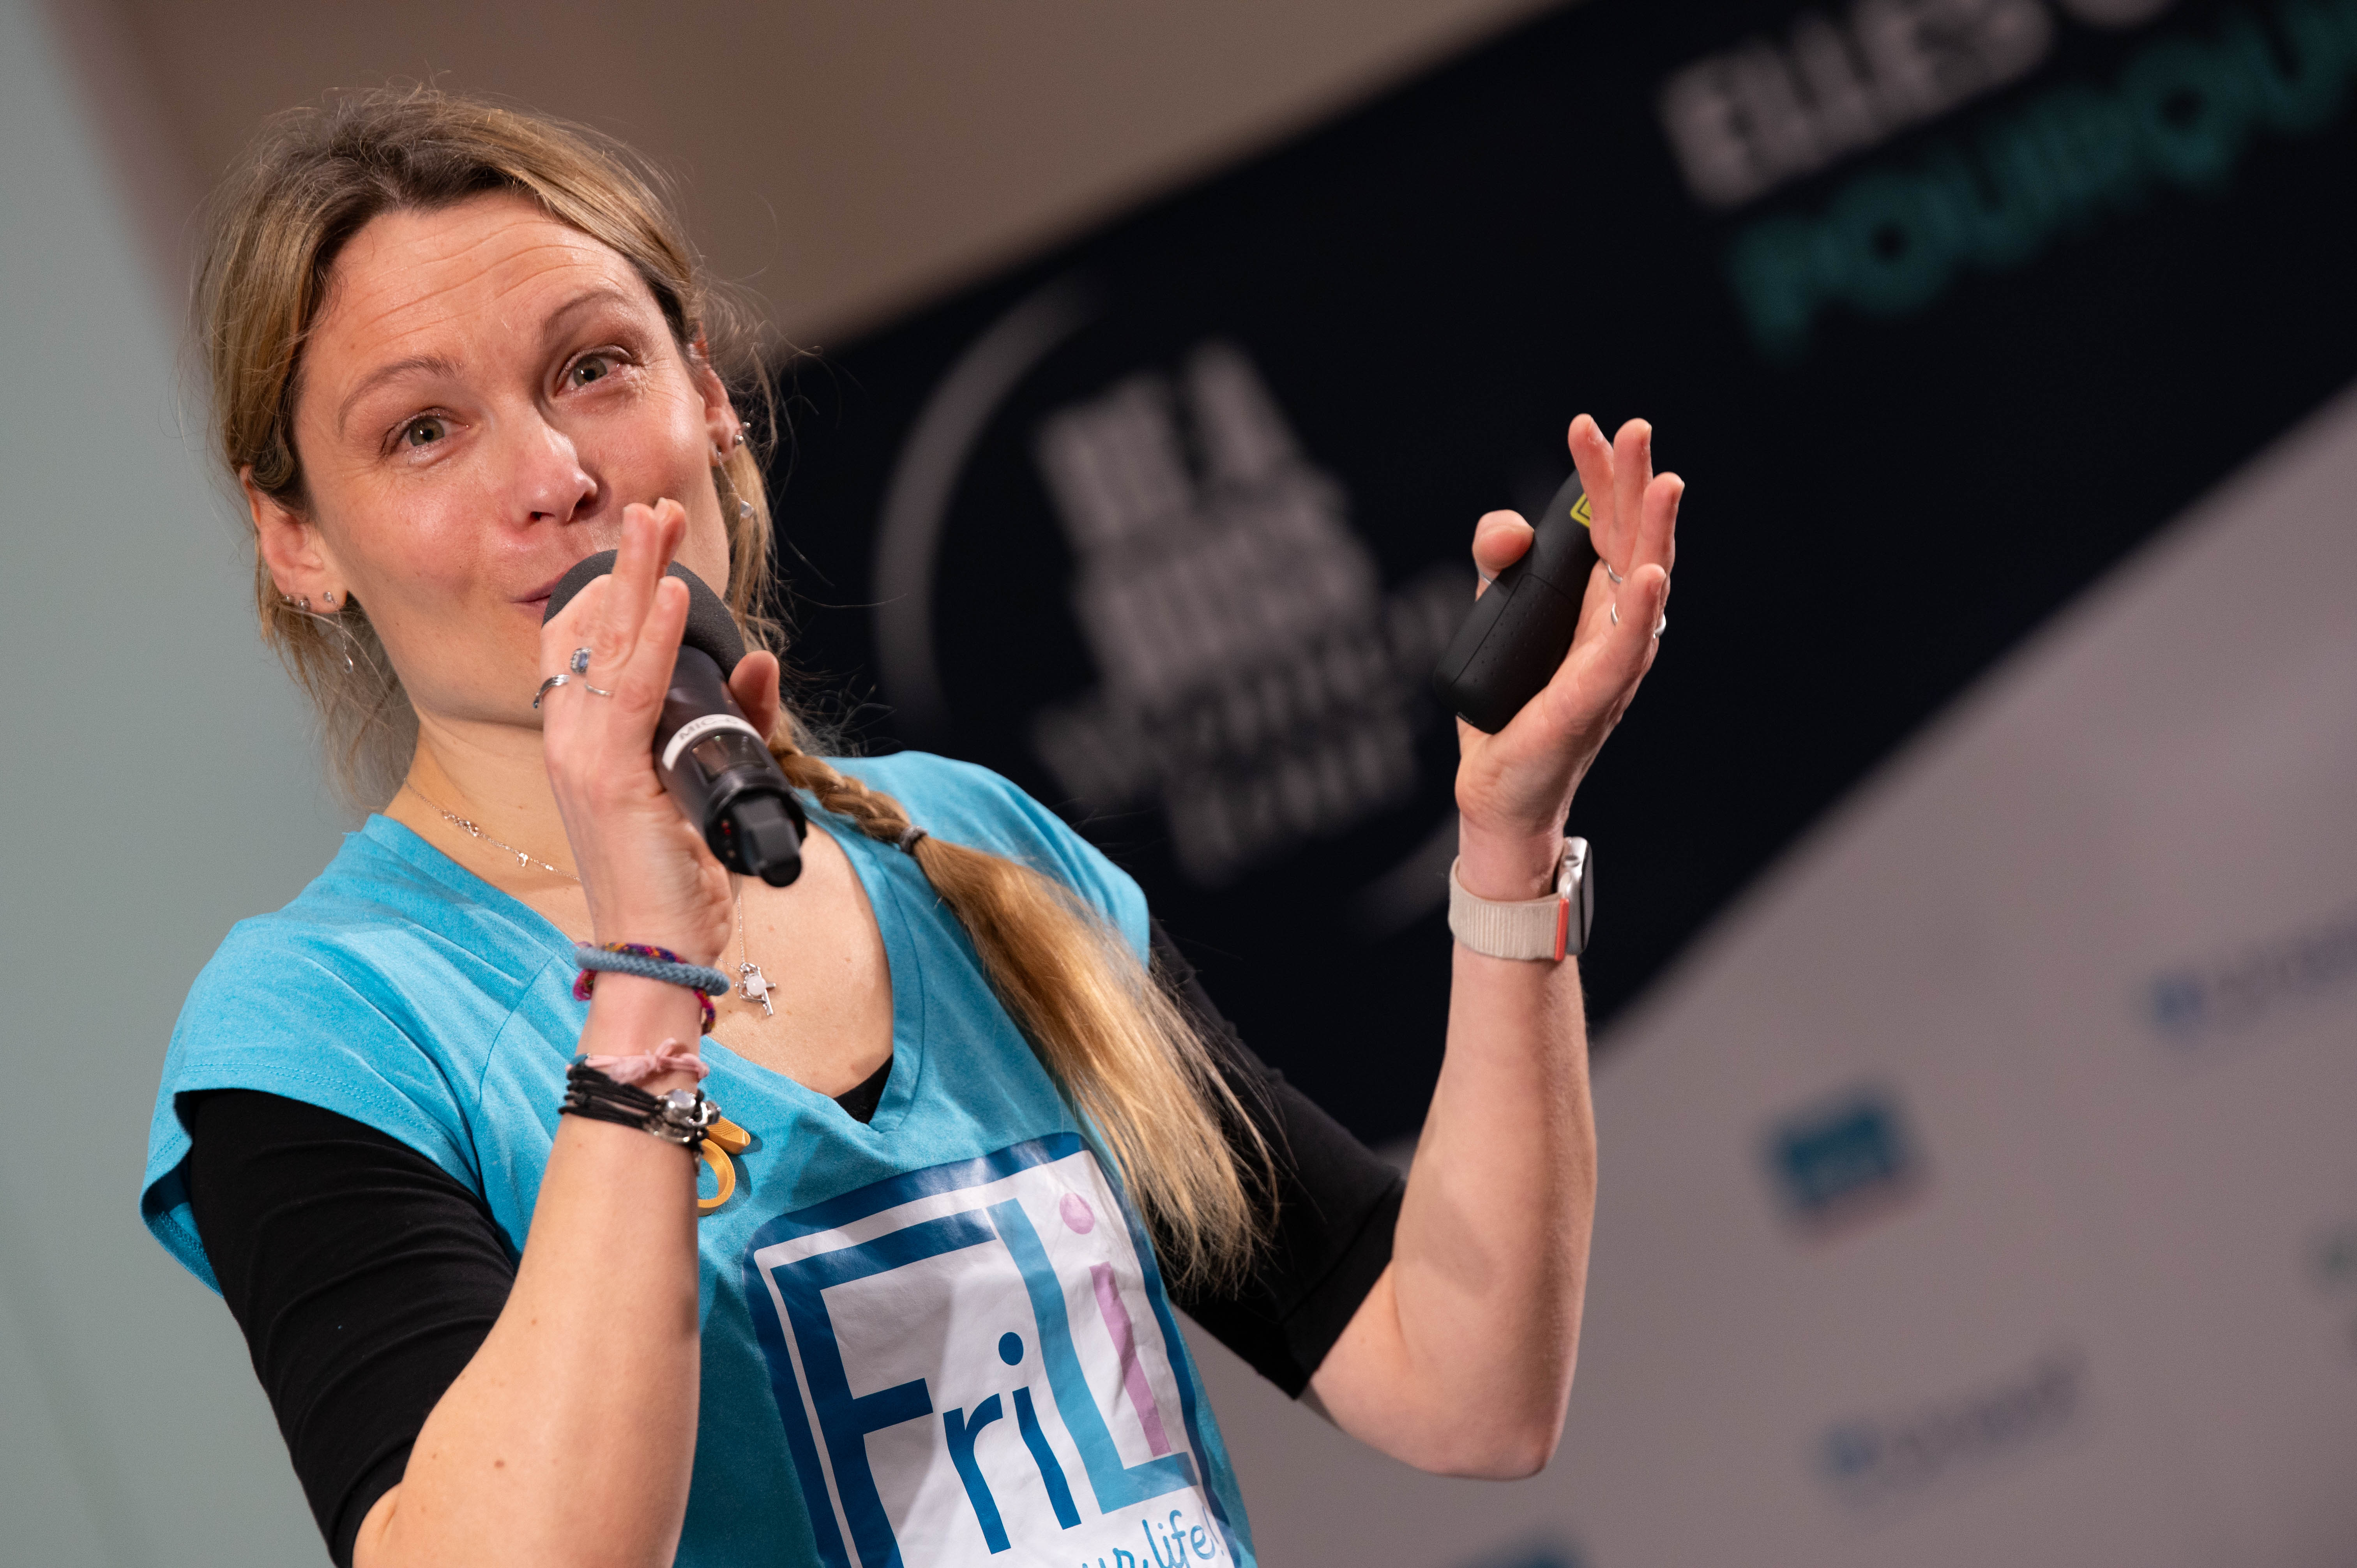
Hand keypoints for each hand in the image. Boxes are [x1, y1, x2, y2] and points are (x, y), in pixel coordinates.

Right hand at [538, 500, 735, 961]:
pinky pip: (631, 691)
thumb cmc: (677, 878)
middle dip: (625, 562)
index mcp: (583, 743)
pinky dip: (650, 638)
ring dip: (636, 575)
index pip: (580, 645)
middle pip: (589, 627)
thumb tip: (761, 662)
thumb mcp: (709, 787)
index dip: (608, 589)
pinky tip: (669, 596)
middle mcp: (568, 741)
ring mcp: (582, 756)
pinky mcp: (609, 777)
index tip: (645, 544)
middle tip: (654, 508)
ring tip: (656, 519)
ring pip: (607, 644)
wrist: (656, 952)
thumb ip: (737, 723)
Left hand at [1454, 415, 1680, 898]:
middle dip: (1635, 481)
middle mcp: (1615, 623)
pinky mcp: (1597, 693)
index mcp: (1595, 600)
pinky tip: (1652, 573)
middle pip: (1634, 540)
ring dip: (1655, 531)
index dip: (1598, 474)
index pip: (1604, 524)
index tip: (1586, 426)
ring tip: (1662, 480)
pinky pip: (1628, 645)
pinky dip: (1643, 607)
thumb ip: (1496, 560)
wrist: (1499, 786)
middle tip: (1635, 427)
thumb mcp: (1493, 611)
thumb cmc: (1511, 703)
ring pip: (1645, 583)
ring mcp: (1613, 658)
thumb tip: (1510, 527)